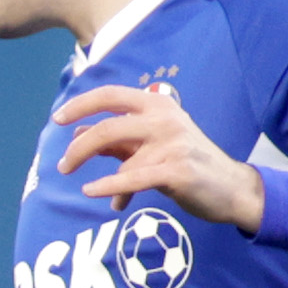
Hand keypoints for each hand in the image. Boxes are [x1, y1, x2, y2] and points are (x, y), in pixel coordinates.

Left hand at [53, 83, 266, 231]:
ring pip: (121, 158)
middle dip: (79, 149)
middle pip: (108, 128)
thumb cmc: (186, 163)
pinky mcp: (178, 170)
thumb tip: (76, 136)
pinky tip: (92, 192)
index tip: (57, 118)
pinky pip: (133, 178)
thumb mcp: (150, 145)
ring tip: (94, 191)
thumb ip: (116, 141)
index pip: (110, 95)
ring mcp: (173, 143)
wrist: (230, 187)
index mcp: (157, 104)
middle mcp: (165, 118)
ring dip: (103, 178)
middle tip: (63, 166)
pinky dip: (109, 187)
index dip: (80, 105)